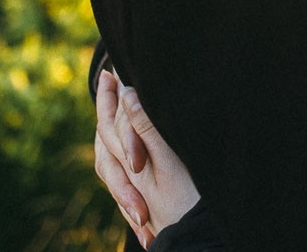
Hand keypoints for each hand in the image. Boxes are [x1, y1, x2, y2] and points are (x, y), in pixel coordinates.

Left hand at [94, 68, 199, 244]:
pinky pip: (125, 173)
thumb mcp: (168, 160)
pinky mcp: (150, 202)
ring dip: (113, 131)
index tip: (112, 72)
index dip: (112, 97)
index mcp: (131, 164)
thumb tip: (128, 95)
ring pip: (114, 158)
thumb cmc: (188, 200)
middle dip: (108, 109)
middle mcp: (129, 178)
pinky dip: (123, 152)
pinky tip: (133, 153)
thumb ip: (146, 128)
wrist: (198, 241)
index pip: (112, 124)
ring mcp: (138, 192)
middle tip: (109, 81)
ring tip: (116, 112)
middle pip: (108, 140)